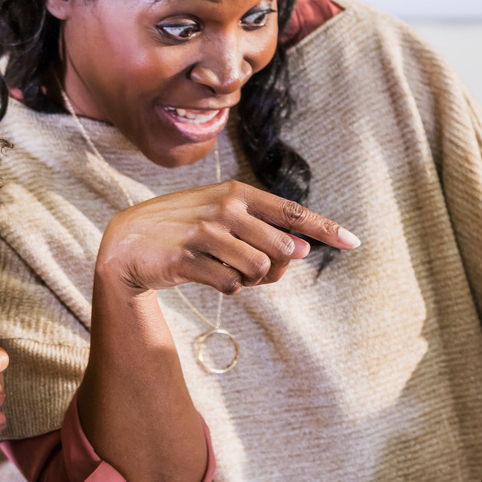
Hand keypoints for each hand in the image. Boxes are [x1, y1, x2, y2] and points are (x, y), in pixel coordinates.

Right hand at [94, 179, 359, 297]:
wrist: (128, 244)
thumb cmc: (185, 230)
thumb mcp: (223, 218)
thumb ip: (262, 232)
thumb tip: (300, 253)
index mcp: (238, 193)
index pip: (293, 212)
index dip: (325, 228)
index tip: (354, 242)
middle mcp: (225, 208)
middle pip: (282, 249)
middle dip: (276, 267)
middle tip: (252, 267)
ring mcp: (205, 232)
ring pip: (258, 270)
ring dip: (250, 279)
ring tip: (226, 269)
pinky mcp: (188, 258)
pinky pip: (231, 286)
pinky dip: (227, 287)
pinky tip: (208, 276)